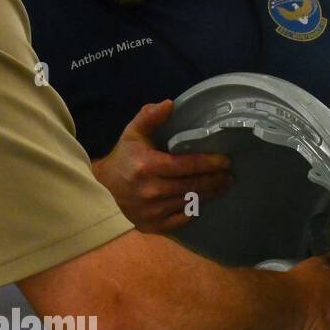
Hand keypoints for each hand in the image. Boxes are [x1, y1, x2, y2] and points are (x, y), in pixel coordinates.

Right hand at [94, 100, 233, 232]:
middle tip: (229, 176)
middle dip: (214, 181)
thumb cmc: (122, 159)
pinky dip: (191, 212)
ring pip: (188, 202)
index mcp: (148, 166)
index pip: (186, 165)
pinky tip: (200, 204)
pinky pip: (179, 220)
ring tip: (220, 187)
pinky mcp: (150, 225)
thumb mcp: (133, 133)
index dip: (209, 164)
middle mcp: (151, 190)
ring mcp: (151, 211)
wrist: (101, 190)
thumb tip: (170, 104)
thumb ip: (150, 116)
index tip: (225, 161)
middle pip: (192, 186)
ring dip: (208, 195)